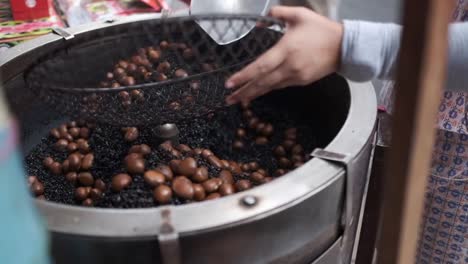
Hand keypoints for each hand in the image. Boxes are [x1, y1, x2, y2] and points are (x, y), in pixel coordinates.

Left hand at [225, 6, 343, 104]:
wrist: (345, 47)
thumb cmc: (322, 29)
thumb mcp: (300, 14)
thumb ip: (278, 13)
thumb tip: (260, 20)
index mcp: (287, 49)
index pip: (260, 66)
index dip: (244, 76)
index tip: (230, 83)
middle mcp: (290, 66)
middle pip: (262, 82)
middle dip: (244, 92)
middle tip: (229, 99)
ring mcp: (296, 76)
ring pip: (270, 87)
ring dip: (254, 94)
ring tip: (239, 99)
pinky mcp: (302, 81)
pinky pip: (280, 86)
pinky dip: (268, 89)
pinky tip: (258, 91)